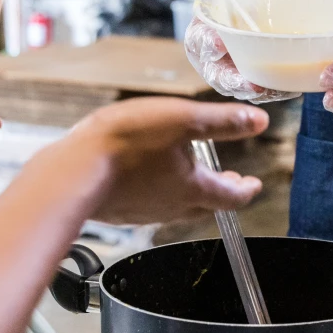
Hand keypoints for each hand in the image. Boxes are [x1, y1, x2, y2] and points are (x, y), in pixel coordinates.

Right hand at [66, 97, 268, 224]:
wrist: (73, 170)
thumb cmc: (126, 142)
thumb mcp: (182, 120)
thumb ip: (223, 122)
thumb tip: (259, 122)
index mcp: (194, 188)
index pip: (232, 197)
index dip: (247, 190)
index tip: (254, 185)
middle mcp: (172, 206)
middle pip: (207, 204)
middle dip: (222, 191)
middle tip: (230, 181)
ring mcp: (144, 212)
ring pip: (177, 204)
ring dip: (191, 191)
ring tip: (192, 175)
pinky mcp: (120, 211)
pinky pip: (149, 203)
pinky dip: (160, 191)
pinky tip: (150, 177)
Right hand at [185, 0, 322, 103]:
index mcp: (205, 25)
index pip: (199, 38)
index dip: (207, 42)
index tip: (220, 44)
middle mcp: (212, 52)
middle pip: (215, 73)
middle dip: (232, 81)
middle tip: (252, 84)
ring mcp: (231, 68)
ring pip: (237, 88)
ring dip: (254, 92)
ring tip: (272, 90)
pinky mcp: (251, 77)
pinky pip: (258, 91)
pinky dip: (272, 93)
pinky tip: (290, 90)